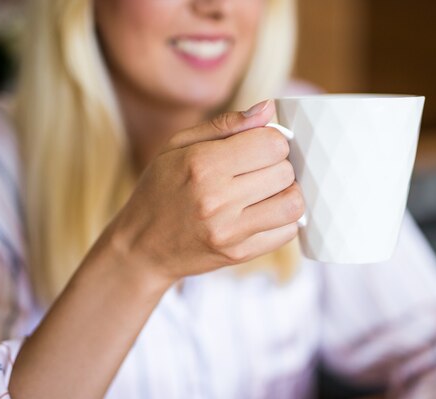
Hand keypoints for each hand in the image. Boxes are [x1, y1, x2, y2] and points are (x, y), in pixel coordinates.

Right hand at [107, 100, 303, 282]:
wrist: (142, 247)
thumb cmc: (161, 189)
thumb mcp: (178, 146)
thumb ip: (226, 124)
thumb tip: (269, 108)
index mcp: (202, 164)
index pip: (272, 144)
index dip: (272, 140)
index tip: (259, 147)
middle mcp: (217, 199)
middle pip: (285, 172)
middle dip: (279, 166)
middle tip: (260, 170)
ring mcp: (230, 231)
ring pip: (293, 204)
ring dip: (287, 193)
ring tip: (268, 191)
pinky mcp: (239, 254)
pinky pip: (287, 232)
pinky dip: (284, 220)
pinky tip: (264, 213)